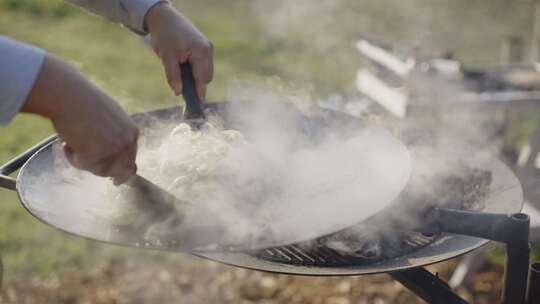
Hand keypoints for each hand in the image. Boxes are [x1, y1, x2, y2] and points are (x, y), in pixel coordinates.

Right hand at [22, 54, 138, 184]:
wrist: (68, 95)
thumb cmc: (83, 101)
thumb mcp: (110, 116)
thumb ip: (115, 134)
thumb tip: (112, 154)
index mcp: (132, 132)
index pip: (131, 160)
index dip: (121, 171)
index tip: (116, 181)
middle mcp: (127, 143)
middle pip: (118, 171)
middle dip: (101, 168)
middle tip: (84, 159)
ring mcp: (113, 150)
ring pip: (98, 170)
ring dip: (84, 159)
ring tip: (74, 138)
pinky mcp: (96, 156)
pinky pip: (81, 165)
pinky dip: (71, 156)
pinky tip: (68, 139)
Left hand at [145, 2, 212, 100]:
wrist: (164, 17)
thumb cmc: (165, 35)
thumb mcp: (166, 56)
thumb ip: (173, 76)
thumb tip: (178, 93)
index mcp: (201, 52)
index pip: (202, 78)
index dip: (199, 92)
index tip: (198, 104)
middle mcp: (208, 50)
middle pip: (206, 77)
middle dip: (195, 83)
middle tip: (179, 85)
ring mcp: (207, 48)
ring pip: (205, 71)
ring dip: (194, 76)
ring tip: (179, 69)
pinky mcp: (204, 47)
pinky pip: (202, 64)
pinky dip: (194, 69)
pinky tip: (183, 64)